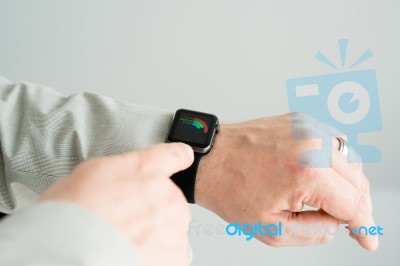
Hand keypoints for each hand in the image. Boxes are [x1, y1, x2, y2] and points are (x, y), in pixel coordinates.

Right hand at [40, 143, 193, 265]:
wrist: (74, 251)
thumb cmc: (74, 215)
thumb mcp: (90, 173)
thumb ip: (118, 171)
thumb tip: (118, 179)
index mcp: (147, 169)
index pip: (176, 155)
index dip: (178, 158)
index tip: (181, 161)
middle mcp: (166, 194)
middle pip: (169, 199)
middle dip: (153, 210)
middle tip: (126, 223)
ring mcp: (174, 225)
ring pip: (170, 229)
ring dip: (154, 237)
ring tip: (125, 243)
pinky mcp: (177, 255)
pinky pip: (172, 255)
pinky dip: (157, 258)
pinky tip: (134, 256)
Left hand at [195, 113, 377, 250]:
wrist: (209, 159)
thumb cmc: (230, 190)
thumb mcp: (271, 228)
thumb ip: (314, 231)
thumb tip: (339, 223)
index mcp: (307, 171)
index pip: (353, 203)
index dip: (365, 226)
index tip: (368, 240)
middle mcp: (312, 143)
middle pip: (358, 180)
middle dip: (358, 207)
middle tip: (352, 225)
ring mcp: (307, 128)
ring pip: (350, 159)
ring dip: (348, 184)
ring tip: (332, 202)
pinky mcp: (300, 121)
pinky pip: (332, 144)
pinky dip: (334, 164)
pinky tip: (321, 177)